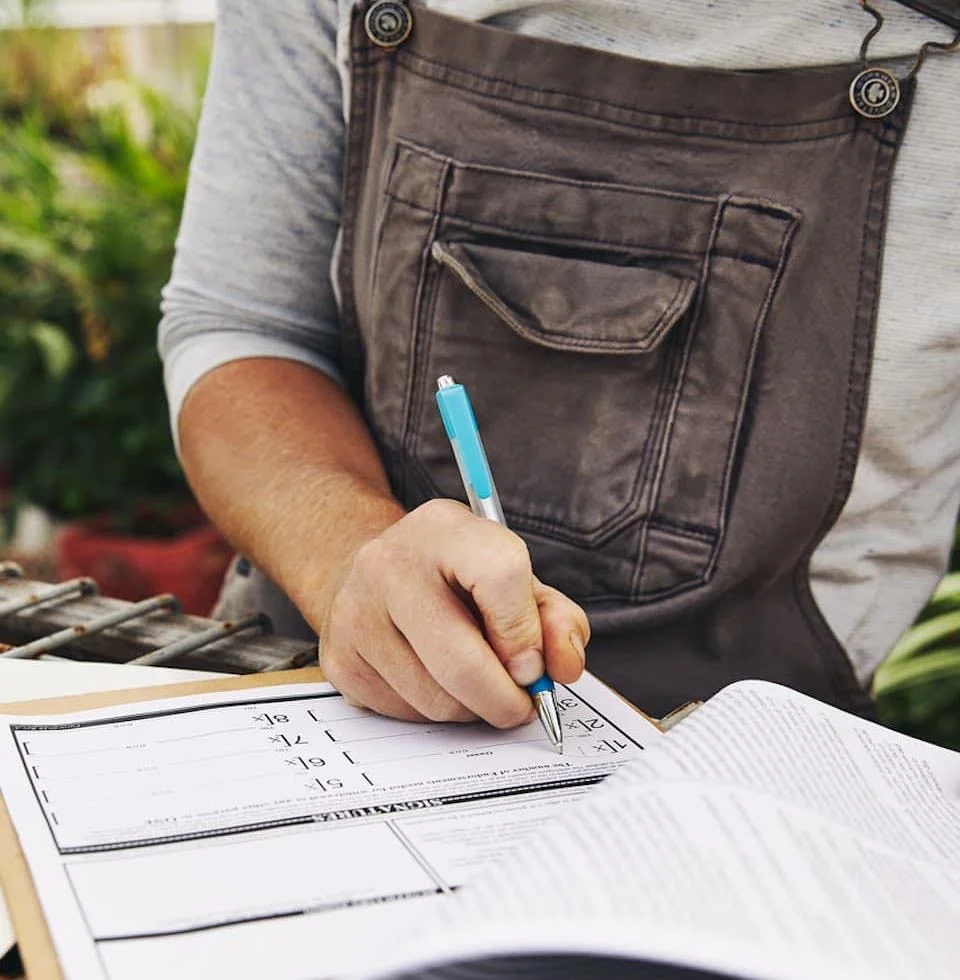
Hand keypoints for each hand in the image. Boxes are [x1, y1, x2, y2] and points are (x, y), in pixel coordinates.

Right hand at [318, 499, 588, 727]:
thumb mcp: (515, 577)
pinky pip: (406, 715)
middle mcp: (389, 564)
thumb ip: (554, 618)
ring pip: (437, 700)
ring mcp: (356, 613)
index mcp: (444, 528)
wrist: (375, 572)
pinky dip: (434, 712)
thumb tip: (563, 666)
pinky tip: (435, 680)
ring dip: (471, 709)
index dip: (525, 633)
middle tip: (521, 704)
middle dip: (506, 700)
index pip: (499, 576)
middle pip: (462, 662)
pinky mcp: (341, 660)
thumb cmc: (457, 578)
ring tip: (474, 682)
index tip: (534, 665)